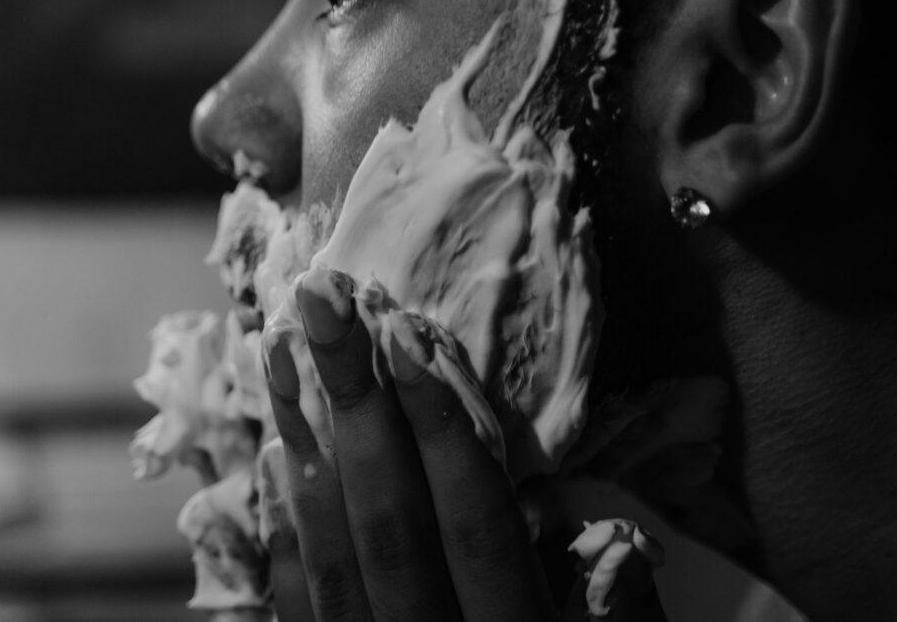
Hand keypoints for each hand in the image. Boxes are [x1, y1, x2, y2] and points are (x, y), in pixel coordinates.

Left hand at [262, 265, 667, 620]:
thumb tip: (620, 547)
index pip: (471, 524)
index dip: (440, 429)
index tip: (411, 337)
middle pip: (386, 522)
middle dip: (353, 404)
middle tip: (322, 304)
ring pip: (328, 555)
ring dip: (301, 446)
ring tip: (280, 352)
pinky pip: (296, 610)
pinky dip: (282, 531)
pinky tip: (275, 458)